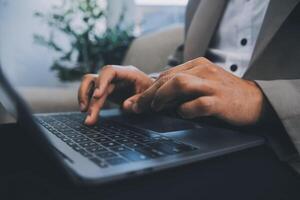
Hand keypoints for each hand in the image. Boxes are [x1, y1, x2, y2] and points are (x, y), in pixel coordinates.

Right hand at [78, 65, 153, 124]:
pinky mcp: (105, 90)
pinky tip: (87, 111)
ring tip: (84, 112)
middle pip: (96, 80)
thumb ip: (139, 101)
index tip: (97, 95)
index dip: (101, 81)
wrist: (151, 93)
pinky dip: (87, 100)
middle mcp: (116, 75)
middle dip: (91, 98)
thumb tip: (125, 106)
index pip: (109, 71)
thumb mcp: (149, 97)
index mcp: (128, 73)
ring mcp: (109, 82)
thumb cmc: (151, 93)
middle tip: (89, 115)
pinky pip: (90, 91)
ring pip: (89, 83)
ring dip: (84, 96)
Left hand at [133, 57, 263, 125]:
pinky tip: (182, 114)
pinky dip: (186, 110)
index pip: (166, 75)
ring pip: (180, 84)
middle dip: (148, 94)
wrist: (254, 101)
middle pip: (169, 78)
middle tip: (137, 107)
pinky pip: (198, 104)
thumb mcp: (201, 84)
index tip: (136, 101)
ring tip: (156, 108)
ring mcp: (212, 85)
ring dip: (163, 97)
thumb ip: (181, 87)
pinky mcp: (220, 101)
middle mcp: (203, 71)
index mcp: (197, 65)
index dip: (148, 88)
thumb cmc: (223, 94)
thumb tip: (154, 98)